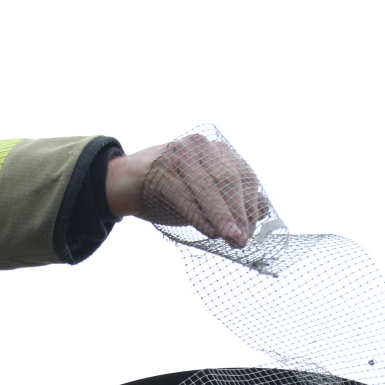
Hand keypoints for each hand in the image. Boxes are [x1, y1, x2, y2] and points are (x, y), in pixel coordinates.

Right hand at [104, 132, 269, 247]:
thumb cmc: (166, 190)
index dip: (250, 204)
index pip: (243, 175)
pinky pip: (184, 194)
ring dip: (223, 216)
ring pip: (208, 186)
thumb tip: (263, 209)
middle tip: (242, 239)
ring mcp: (178, 154)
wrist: (121, 184)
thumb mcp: (203, 193)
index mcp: (214, 150)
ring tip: (232, 238)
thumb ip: (230, 198)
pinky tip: (209, 232)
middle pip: (229, 179)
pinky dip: (198, 215)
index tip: (252, 230)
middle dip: (239, 212)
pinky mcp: (159, 168)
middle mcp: (199, 146)